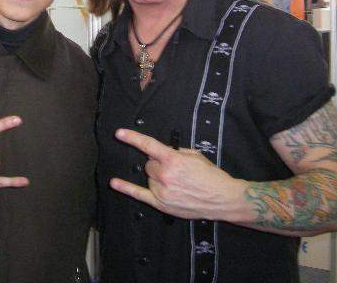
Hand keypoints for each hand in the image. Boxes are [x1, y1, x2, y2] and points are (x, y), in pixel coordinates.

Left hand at [110, 129, 246, 219]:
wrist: (222, 198)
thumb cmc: (211, 176)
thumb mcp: (195, 155)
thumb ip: (175, 152)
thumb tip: (162, 152)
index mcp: (173, 160)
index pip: (148, 145)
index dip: (132, 138)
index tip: (119, 133)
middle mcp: (165, 175)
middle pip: (149, 164)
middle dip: (157, 163)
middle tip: (173, 169)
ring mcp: (162, 190)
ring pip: (148, 177)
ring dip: (157, 177)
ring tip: (175, 182)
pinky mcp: (161, 204)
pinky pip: (139, 194)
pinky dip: (126, 188)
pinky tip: (114, 183)